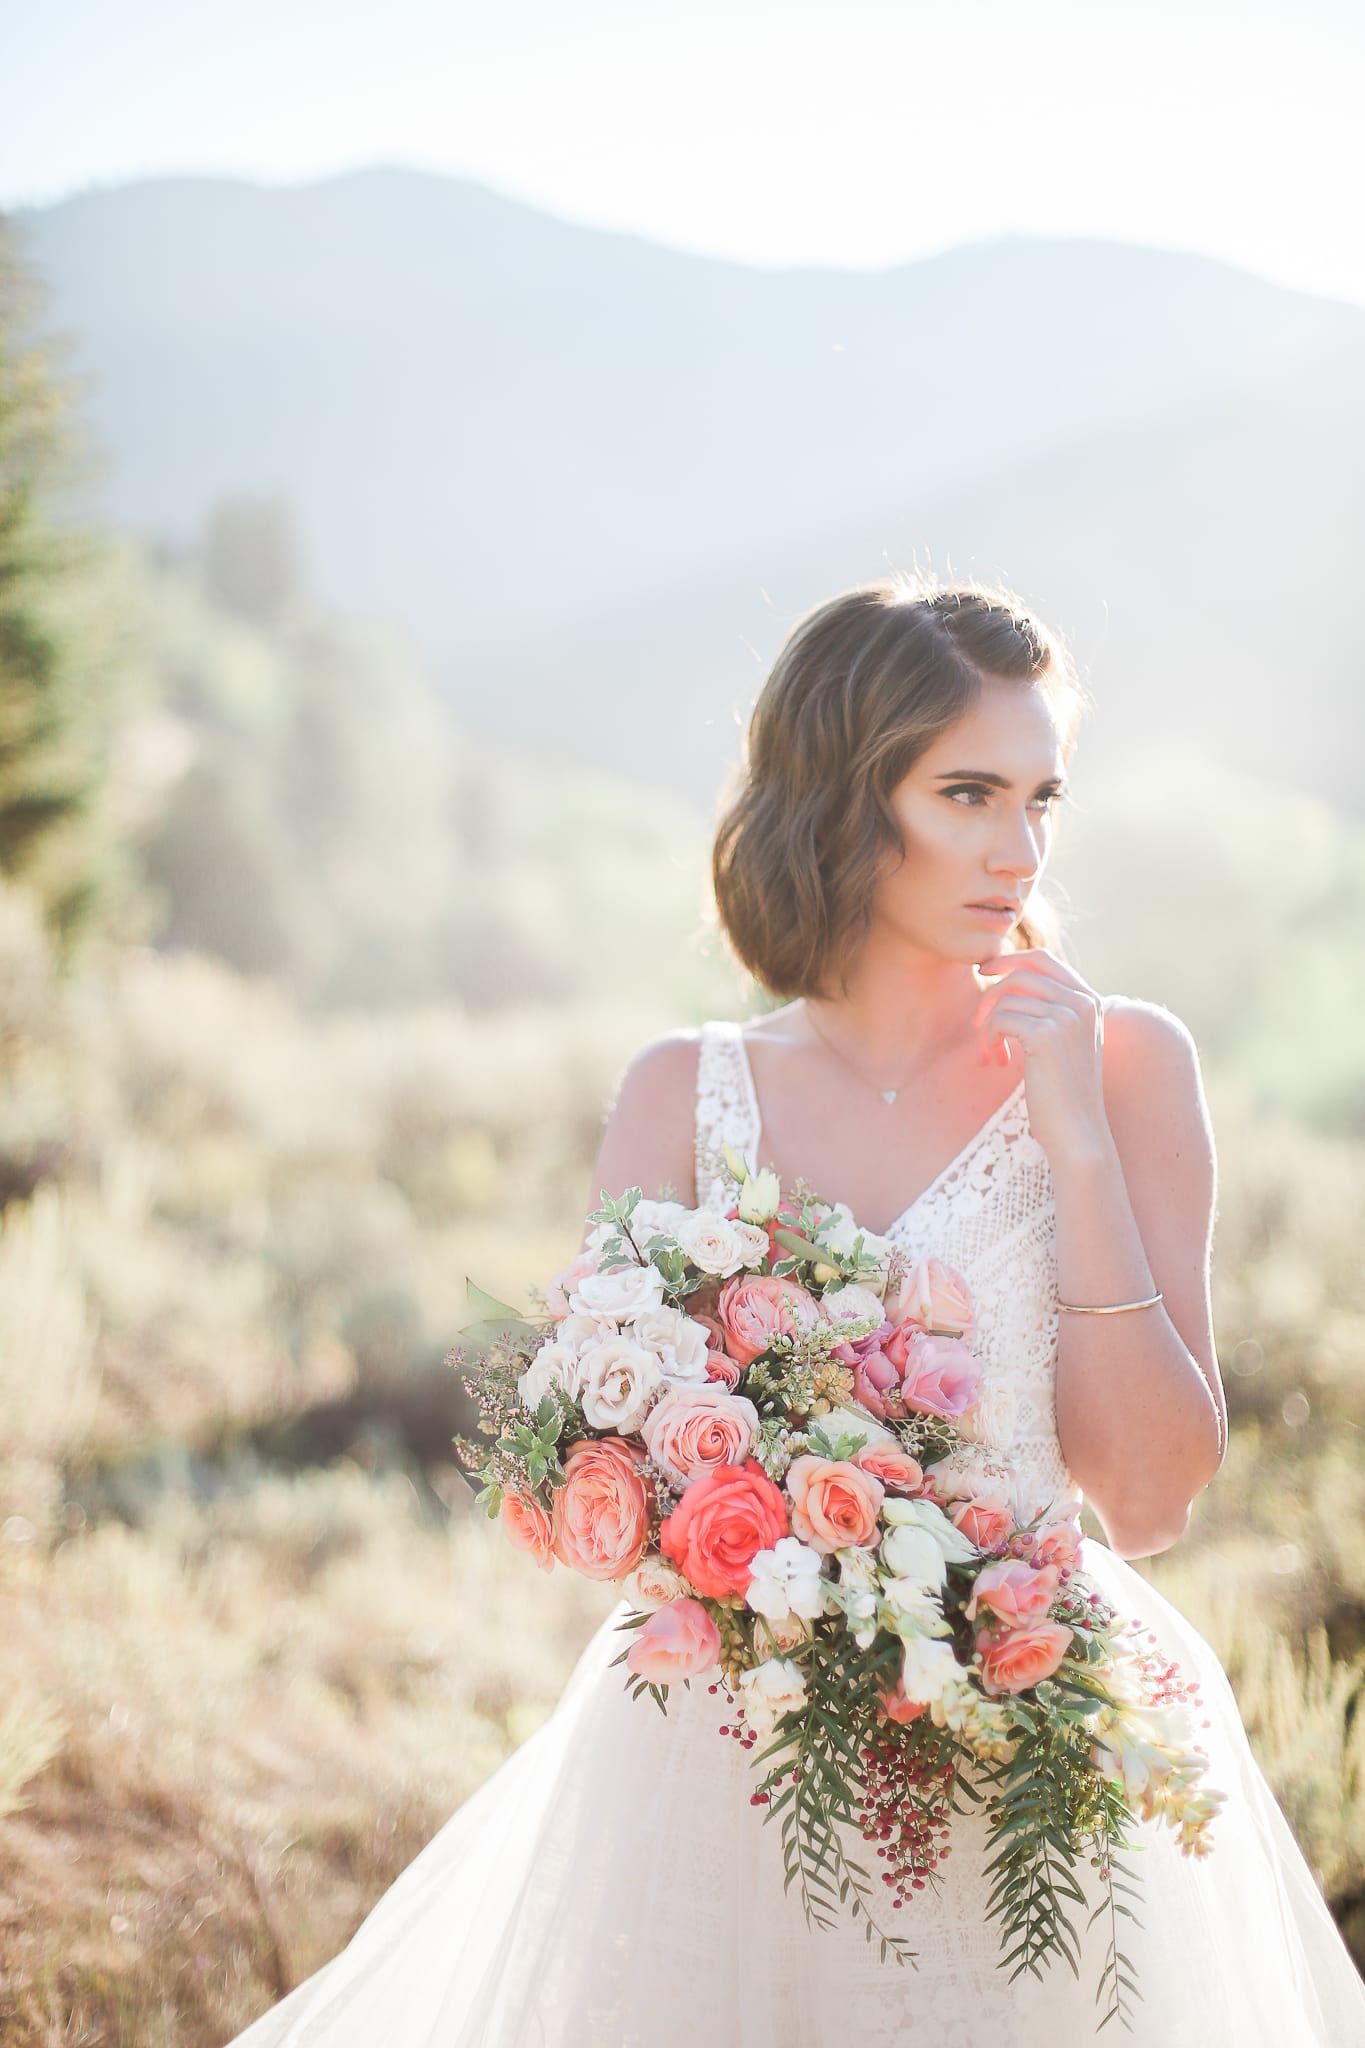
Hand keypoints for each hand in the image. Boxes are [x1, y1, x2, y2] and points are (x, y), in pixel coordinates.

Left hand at [973, 950, 1109, 1161]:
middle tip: (976, 1019)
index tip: (985, 971)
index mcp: (1091, 1001)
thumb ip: (1049, 1012)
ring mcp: (1068, 1016)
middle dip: (991, 991)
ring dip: (987, 1025)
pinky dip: (989, 1038)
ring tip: (990, 1053)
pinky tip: (996, 1061)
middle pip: (1022, 972)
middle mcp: (1084, 1002)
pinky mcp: (1046, 1034)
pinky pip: (1001, 1019)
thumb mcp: (1064, 1045)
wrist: (1078, 1133)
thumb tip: (1010, 981)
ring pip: (1006, 998)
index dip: (1010, 960)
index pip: (1044, 960)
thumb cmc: (1063, 1094)